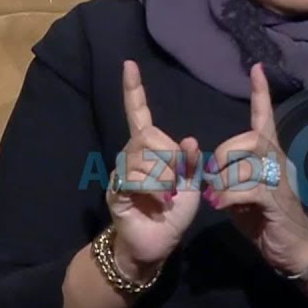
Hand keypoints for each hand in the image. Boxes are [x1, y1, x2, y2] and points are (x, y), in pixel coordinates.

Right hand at [106, 60, 201, 278]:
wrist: (156, 243)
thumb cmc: (173, 212)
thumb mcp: (192, 184)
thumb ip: (192, 162)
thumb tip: (190, 141)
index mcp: (149, 148)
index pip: (139, 113)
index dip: (134, 90)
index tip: (129, 64)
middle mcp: (130, 154)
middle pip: (151, 136)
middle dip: (171, 158)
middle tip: (176, 182)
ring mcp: (120, 171)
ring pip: (146, 158)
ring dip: (165, 179)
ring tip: (167, 197)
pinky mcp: (115, 189)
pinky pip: (137, 178)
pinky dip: (155, 191)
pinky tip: (159, 203)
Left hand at [206, 63, 307, 275]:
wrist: (292, 247)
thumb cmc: (265, 218)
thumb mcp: (242, 193)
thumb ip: (230, 176)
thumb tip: (211, 172)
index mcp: (269, 154)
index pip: (264, 117)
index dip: (260, 93)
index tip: (257, 68)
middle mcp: (277, 160)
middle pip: (248, 138)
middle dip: (223, 156)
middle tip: (216, 180)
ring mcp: (279, 179)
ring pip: (244, 165)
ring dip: (224, 184)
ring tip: (220, 200)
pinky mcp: (275, 199)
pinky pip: (245, 189)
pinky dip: (228, 198)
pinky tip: (223, 207)